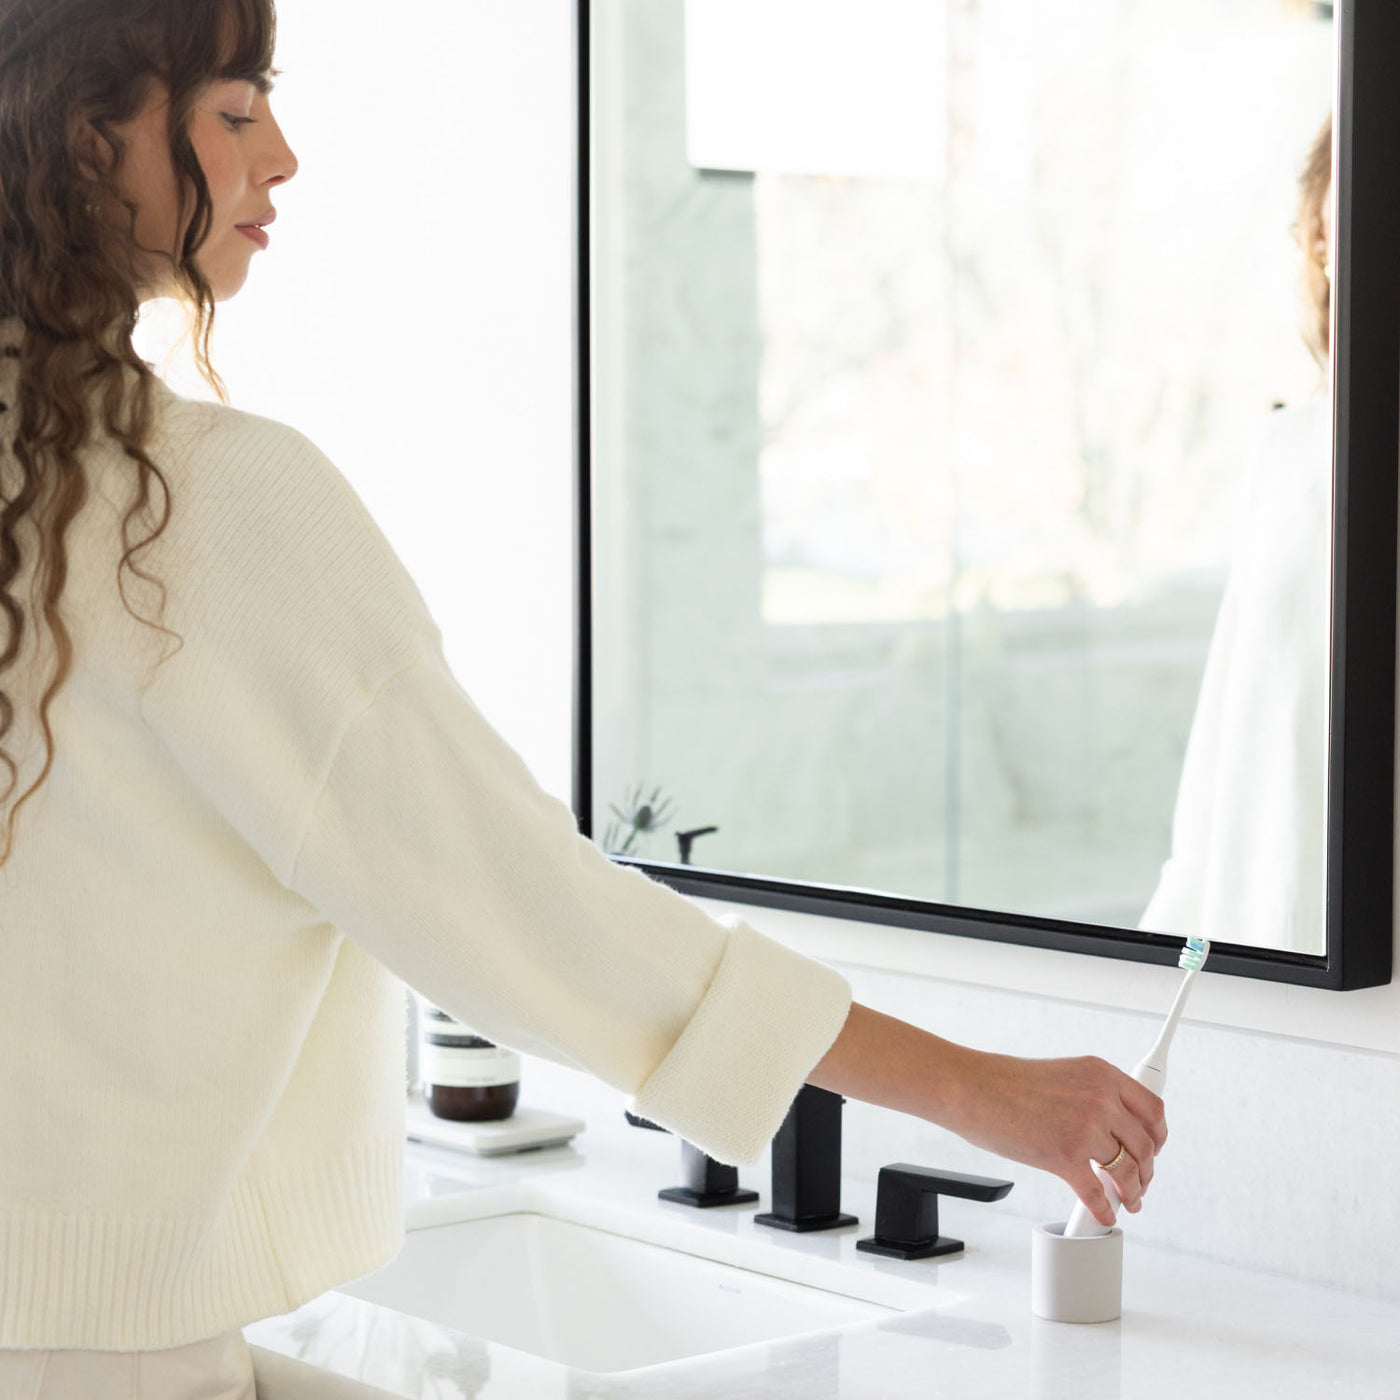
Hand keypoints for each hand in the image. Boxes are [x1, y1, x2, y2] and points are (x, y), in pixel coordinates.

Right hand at [939, 1049, 1166, 1227]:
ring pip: (1128, 1172)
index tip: (1155, 1149)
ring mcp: (1084, 1129)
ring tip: (1128, 1200)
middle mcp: (1099, 1099)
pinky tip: (1103, 1214)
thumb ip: (1092, 1095)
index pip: (1152, 1109)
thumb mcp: (1063, 1075)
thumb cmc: (1006, 1082)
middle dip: (1147, 1171)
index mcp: (1102, 1074)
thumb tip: (1114, 1130)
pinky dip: (1104, 1210)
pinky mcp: (1064, 1157)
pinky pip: (1096, 1194)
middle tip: (1140, 1182)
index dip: (1159, 1135)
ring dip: (1132, 1192)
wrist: (971, 1089)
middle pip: (1145, 1145)